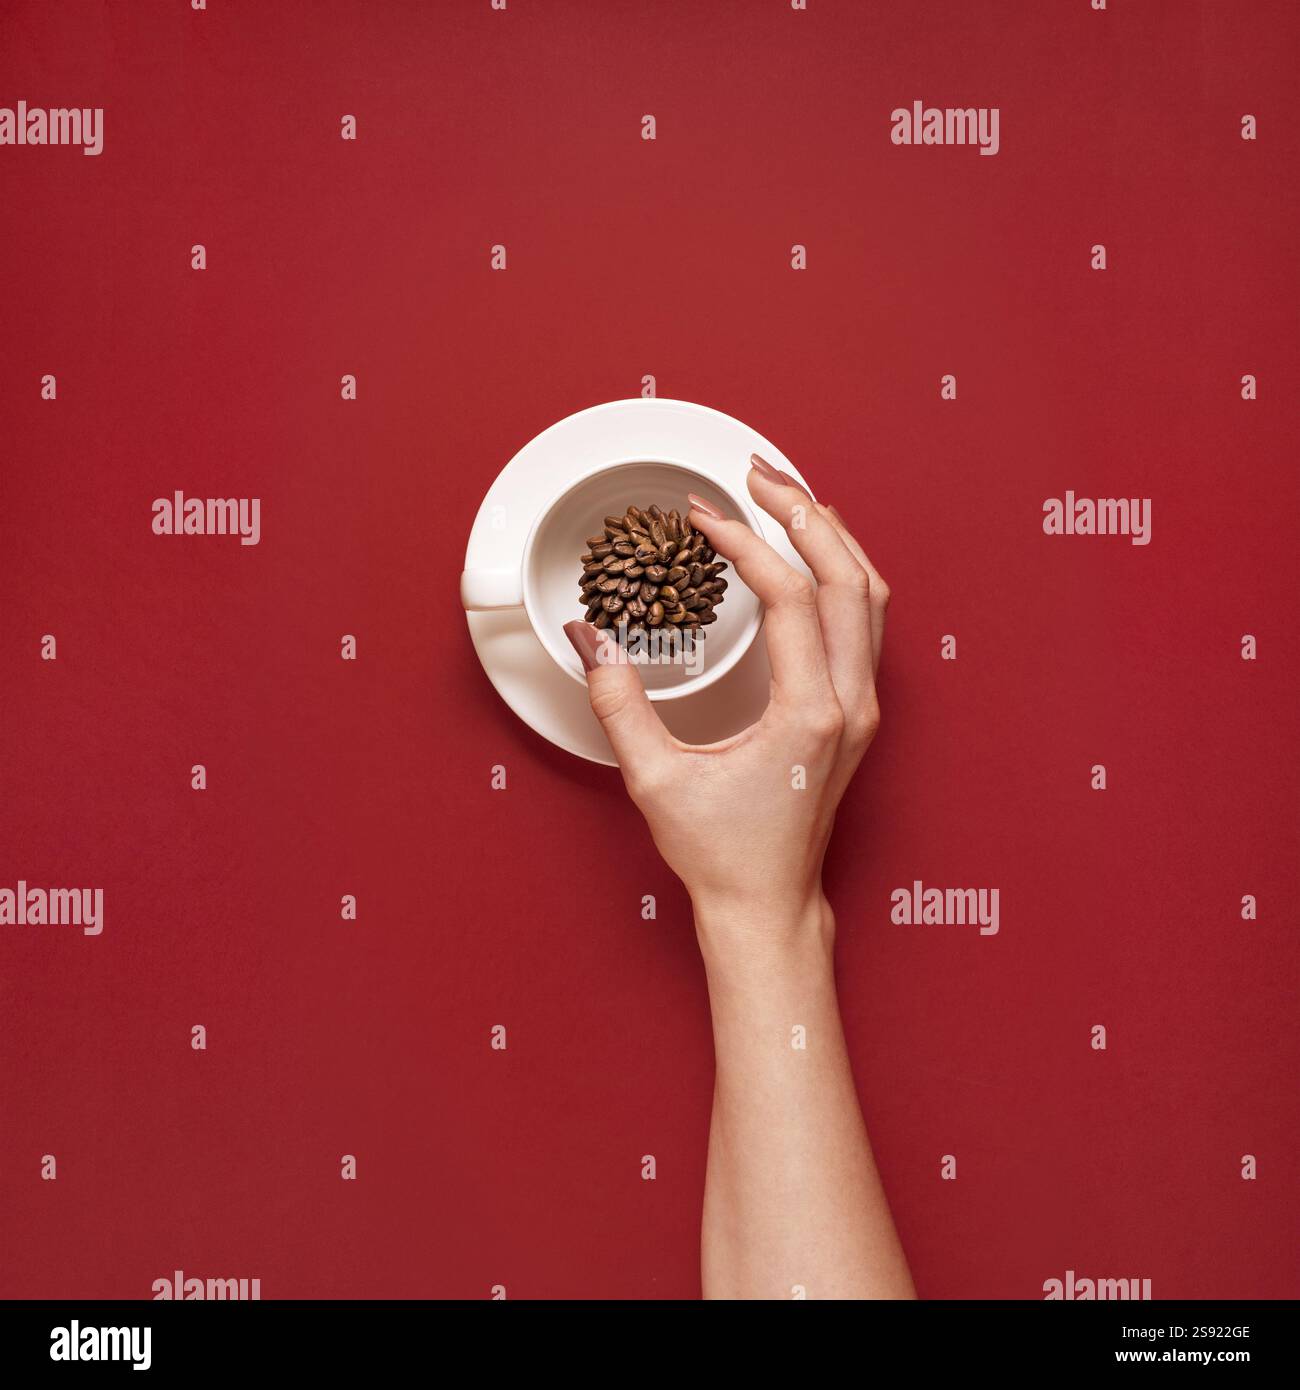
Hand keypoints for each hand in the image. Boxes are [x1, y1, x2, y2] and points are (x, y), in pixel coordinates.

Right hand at [565, 454, 889, 957]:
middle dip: (801, 513)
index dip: (746, 543)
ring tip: (787, 497)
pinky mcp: (856, 713)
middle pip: (847, 576)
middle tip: (755, 475)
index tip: (704, 517)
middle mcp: (849, 704)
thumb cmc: (724, 854)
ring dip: (830, 537)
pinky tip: (813, 555)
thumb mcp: (656, 778)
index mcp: (809, 715)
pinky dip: (842, 573)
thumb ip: (618, 702)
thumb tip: (589, 639)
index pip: (790, 595)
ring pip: (869, 595)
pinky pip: (866, 622)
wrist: (768, 904)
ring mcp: (862, 708)